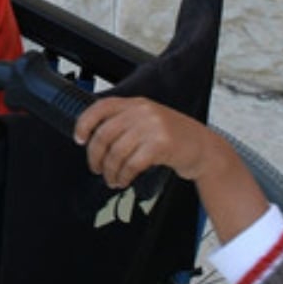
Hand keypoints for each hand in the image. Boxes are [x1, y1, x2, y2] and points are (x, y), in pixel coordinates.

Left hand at [74, 97, 210, 188]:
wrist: (204, 148)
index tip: (79, 139)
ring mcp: (152, 126)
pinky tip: (124, 180)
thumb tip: (93, 139)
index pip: (101, 107)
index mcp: (136, 103)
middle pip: (104, 134)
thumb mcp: (148, 121)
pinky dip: (124, 175)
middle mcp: (143, 111)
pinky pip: (132, 163)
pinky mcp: (161, 144)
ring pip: (116, 152)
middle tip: (96, 168)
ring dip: (110, 170)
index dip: (84, 123)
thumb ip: (125, 123)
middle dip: (95, 156)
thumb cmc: (174, 137)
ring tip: (112, 179)